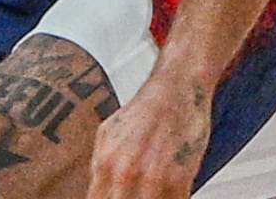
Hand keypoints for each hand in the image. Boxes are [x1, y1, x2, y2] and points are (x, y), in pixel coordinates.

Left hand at [85, 73, 209, 198]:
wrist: (175, 88)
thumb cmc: (145, 110)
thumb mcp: (108, 134)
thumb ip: (100, 164)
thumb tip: (97, 188)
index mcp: (105, 164)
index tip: (117, 197)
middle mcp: (125, 173)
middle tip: (140, 193)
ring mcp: (152, 178)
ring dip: (152, 198)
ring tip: (156, 191)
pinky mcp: (179, 179)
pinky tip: (170, 190)